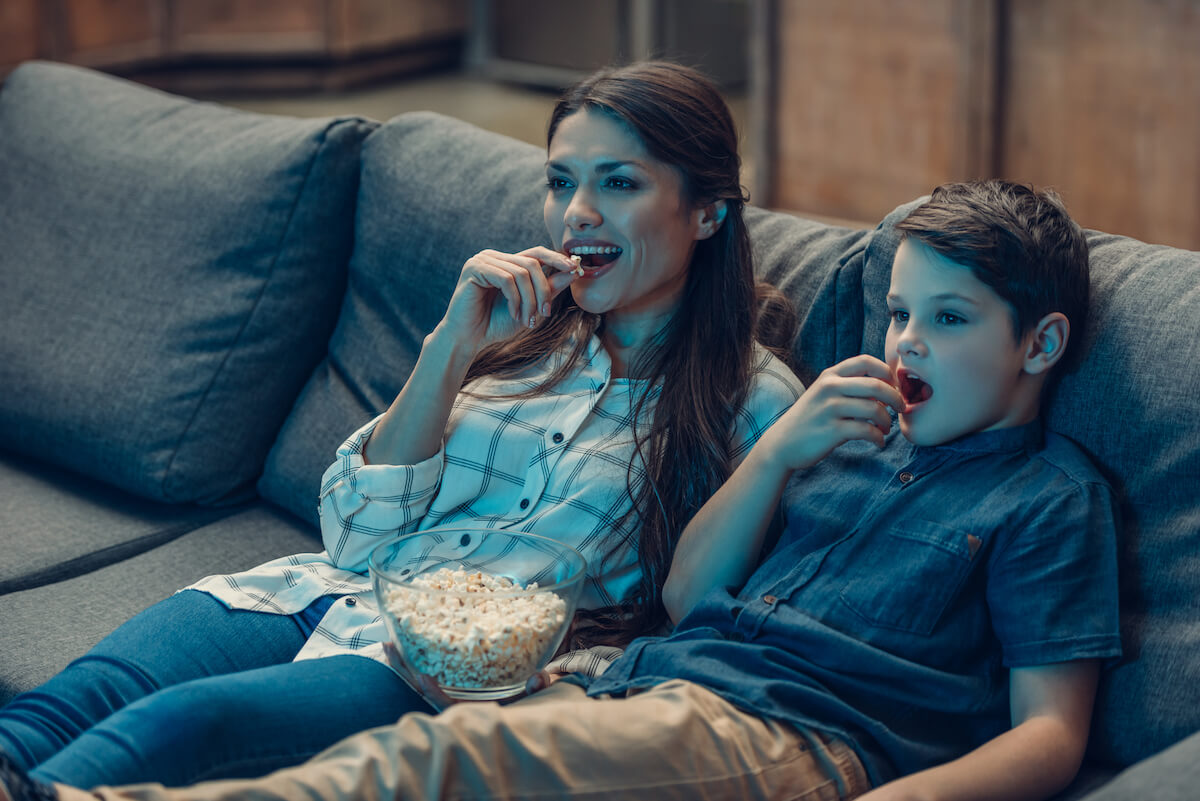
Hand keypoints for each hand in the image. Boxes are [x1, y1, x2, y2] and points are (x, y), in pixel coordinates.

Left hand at [382, 641, 561, 711]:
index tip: (423, 678)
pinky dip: (412, 664)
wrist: (515, 719)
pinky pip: (423, 677)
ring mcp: (447, 698)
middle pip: (423, 691)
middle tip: (390, 646)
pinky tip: (403, 646)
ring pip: (418, 683)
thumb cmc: (521, 708)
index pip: (448, 705)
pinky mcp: (446, 689)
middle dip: (405, 670)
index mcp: (472, 711)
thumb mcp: (531, 701)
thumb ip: (536, 689)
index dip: (434, 694)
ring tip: (389, 643)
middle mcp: (455, 706)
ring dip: (403, 664)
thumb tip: (538, 677)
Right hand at [439, 246, 579, 352]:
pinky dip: (515, 300)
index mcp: (506, 262)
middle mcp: (493, 257)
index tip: (575, 268)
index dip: (556, 258)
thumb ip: (549, 288)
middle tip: (545, 313)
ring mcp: (482, 260)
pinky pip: (506, 279)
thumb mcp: (530, 305)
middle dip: (543, 290)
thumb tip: (573, 271)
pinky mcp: (474, 268)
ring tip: (527, 320)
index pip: (536, 252)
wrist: (469, 338)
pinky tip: (513, 314)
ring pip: (521, 273)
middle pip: (532, 263)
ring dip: (529, 300)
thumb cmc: (496, 324)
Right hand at [756, 354, 903, 471]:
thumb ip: (848, 387)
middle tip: (901, 408)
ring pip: (875, 409)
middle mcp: (830, 388)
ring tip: (885, 428)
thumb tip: (884, 389)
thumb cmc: (809, 419)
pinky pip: (867, 431)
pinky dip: (878, 438)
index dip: (887, 373)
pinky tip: (877, 442)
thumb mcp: (823, 394)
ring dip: (887, 421)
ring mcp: (830, 409)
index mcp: (830, 376)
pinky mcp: (832, 431)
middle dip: (896, 398)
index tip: (893, 387)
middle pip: (876, 385)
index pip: (866, 361)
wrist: (782, 444)